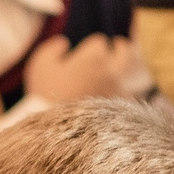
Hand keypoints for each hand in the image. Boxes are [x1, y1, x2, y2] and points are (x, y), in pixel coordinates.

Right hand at [23, 33, 146, 103]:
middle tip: (117, 47)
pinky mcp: (121, 107)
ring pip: (132, 72)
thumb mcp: (41, 65)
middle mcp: (112, 70)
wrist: (57, 130)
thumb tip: (64, 43)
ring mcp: (120, 89)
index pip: (99, 43)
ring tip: (120, 68)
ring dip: (127, 66)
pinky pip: (132, 92)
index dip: (92, 46)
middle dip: (119, 48)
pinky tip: (120, 89)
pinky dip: (128, 88)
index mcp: (94, 58)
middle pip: (125, 52)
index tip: (87, 52)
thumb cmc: (46, 94)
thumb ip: (53, 49)